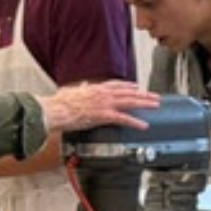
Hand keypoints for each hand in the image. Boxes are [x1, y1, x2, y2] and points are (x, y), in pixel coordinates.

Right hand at [41, 81, 158, 131]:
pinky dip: (135, 122)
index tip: (137, 86)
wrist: (54, 110)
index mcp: (95, 88)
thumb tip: (83, 85)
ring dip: (145, 104)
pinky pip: (123, 119)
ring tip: (156, 106)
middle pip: (128, 93)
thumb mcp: (70, 91)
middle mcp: (102, 94)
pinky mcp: (104, 115)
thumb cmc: (58, 104)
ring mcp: (104, 104)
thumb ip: (80, 88)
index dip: (128, 86)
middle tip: (155, 97)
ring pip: (130, 102)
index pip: (116, 85)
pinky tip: (144, 125)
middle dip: (143, 94)